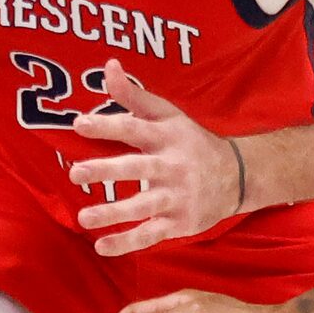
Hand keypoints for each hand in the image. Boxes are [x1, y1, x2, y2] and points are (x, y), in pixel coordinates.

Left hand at [66, 66, 243, 254]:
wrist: (237, 177)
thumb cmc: (192, 143)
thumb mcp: (168, 115)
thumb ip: (134, 95)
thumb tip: (108, 66)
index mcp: (167, 137)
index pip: (134, 128)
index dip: (107, 125)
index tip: (79, 124)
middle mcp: (172, 166)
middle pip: (137, 168)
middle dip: (106, 171)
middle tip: (75, 172)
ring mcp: (176, 197)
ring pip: (143, 206)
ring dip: (113, 213)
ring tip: (83, 218)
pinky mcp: (178, 222)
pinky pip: (150, 234)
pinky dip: (127, 243)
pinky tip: (101, 246)